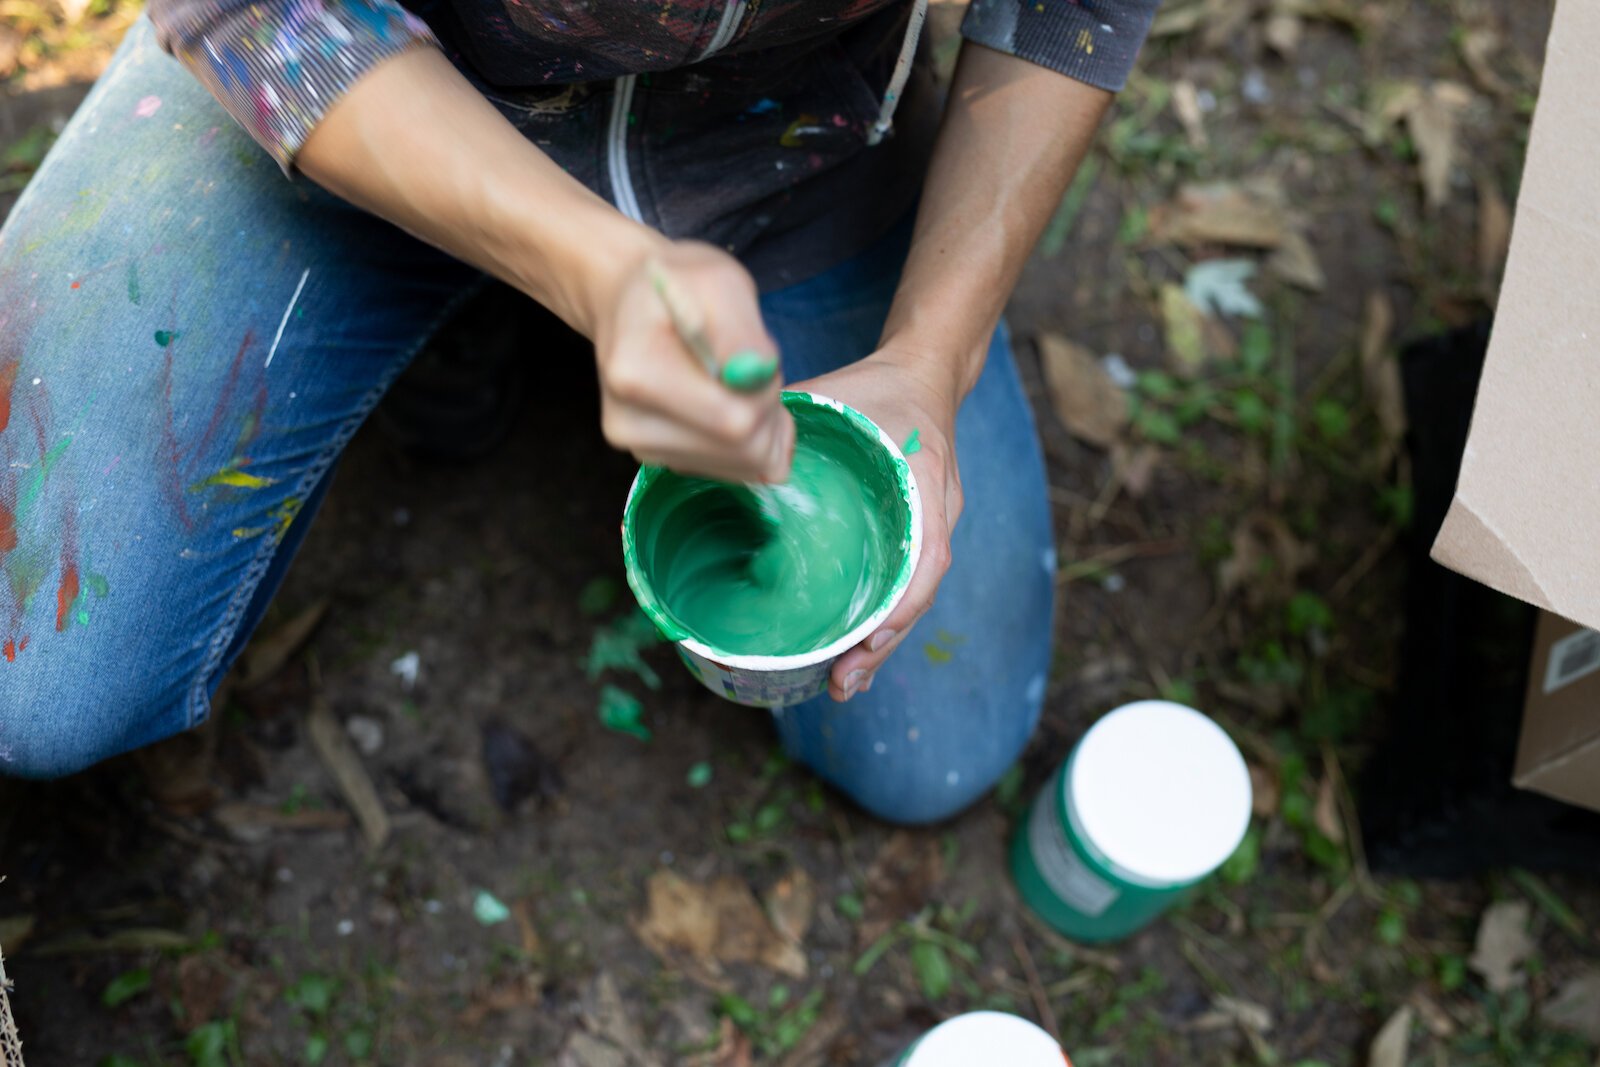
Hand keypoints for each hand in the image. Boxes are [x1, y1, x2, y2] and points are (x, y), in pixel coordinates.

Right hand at [592, 241, 794, 483]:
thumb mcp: (717, 281)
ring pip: (744, 466)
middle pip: (743, 451)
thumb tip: (757, 377)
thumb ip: (739, 330)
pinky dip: (750, 441)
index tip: (756, 353)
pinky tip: (731, 403)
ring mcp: (643, 450)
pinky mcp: (661, 463)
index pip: (734, 421)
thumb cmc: (676, 284)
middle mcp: (629, 425)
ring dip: (761, 424)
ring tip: (736, 379)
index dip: (765, 391)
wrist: (629, 302)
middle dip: (767, 408)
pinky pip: (735, 471)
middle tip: (751, 365)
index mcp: (636, 375)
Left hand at [791, 348, 963, 700]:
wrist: (924, 372)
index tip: (870, 635)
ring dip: (881, 642)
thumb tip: (722, 453)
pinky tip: (852, 650)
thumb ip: (785, 421)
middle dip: (883, 642)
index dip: (901, 600)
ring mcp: (930, 527)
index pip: (927, 551)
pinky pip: (902, 584)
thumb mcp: (833, 396)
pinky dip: (880, 620)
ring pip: (911, 596)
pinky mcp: (915, 535)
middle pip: (918, 591)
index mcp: (923, 479)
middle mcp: (936, 512)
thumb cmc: (875, 387)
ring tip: (844, 683)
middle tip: (844, 682)